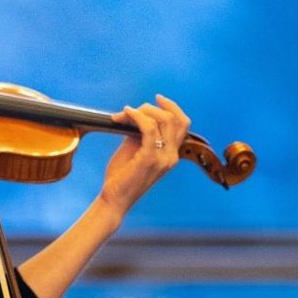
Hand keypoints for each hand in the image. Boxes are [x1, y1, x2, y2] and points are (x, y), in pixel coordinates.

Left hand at [96, 95, 190, 212]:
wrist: (115, 198)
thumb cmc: (122, 176)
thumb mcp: (134, 149)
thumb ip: (140, 132)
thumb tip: (136, 114)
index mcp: (171, 154)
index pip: (183, 124)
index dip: (172, 107)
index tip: (157, 99)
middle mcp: (172, 156)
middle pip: (176, 119)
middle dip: (153, 108)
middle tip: (132, 110)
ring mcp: (163, 158)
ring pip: (163, 120)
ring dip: (142, 111)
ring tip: (124, 114)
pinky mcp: (150, 159)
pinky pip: (148, 128)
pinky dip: (136, 116)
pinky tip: (125, 114)